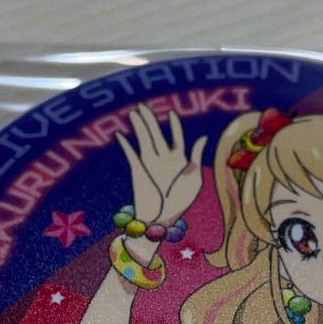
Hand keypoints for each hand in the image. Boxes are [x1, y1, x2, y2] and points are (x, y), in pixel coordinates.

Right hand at [115, 103, 206, 228]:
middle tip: (143, 106)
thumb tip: (203, 138)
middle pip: (156, 134)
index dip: (174, 126)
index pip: (176, 138)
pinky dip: (125, 144)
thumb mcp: (194, 178)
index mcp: (179, 160)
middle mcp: (163, 159)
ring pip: (144, 139)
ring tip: (134, 112)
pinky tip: (119, 135)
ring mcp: (149, 164)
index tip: (171, 113)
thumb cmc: (180, 201)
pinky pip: (130, 154)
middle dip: (150, 120)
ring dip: (139, 126)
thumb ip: (196, 157)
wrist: (161, 218)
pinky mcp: (138, 170)